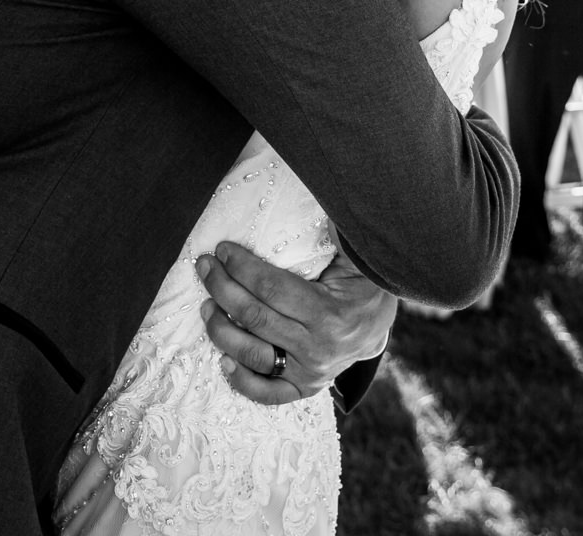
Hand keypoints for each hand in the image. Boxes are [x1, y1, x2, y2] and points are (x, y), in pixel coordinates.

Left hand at [197, 240, 397, 405]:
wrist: (378, 324)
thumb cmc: (357, 282)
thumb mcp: (351, 256)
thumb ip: (333, 232)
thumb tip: (316, 189)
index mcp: (330, 312)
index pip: (271, 288)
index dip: (241, 266)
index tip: (222, 248)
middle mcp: (319, 347)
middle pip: (255, 316)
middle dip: (222, 287)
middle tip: (204, 267)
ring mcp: (311, 372)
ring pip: (252, 353)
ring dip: (220, 329)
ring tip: (206, 305)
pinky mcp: (304, 387)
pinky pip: (268, 392)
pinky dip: (242, 380)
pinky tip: (223, 359)